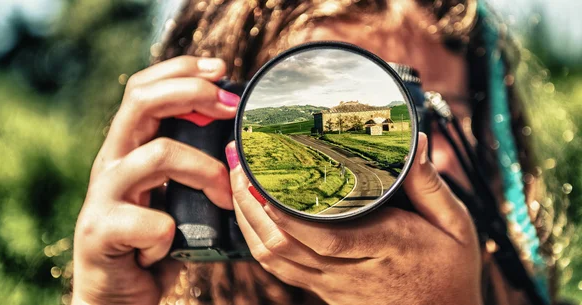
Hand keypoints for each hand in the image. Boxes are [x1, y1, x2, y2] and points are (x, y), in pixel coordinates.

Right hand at [72, 56, 238, 304]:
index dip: (181, 71)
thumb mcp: (175, 194)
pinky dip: (169, 233)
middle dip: (192, 93)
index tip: (222, 70)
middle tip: (230, 107)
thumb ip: (194, 165)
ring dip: (204, 171)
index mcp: (128, 147)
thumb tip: (241, 139)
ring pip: (157, 155)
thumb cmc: (153, 240)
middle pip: (142, 101)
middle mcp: (112, 162)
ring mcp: (103, 194)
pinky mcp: (100, 232)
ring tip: (224, 196)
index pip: (144, 88)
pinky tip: (169, 247)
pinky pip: (150, 221)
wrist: (115, 294)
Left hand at [226, 133, 481, 304]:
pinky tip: (252, 216)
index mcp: (383, 246)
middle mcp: (349, 270)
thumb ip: (429, 185)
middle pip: (284, 244)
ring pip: (275, 259)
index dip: (285, 211)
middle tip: (240, 166)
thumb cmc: (450, 273)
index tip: (262, 177)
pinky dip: (259, 241)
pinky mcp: (324, 291)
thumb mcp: (455, 225)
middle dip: (252, 205)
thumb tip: (416, 143)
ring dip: (248, 221)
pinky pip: (281, 269)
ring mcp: (332, 285)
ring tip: (239, 184)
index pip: (324, 234)